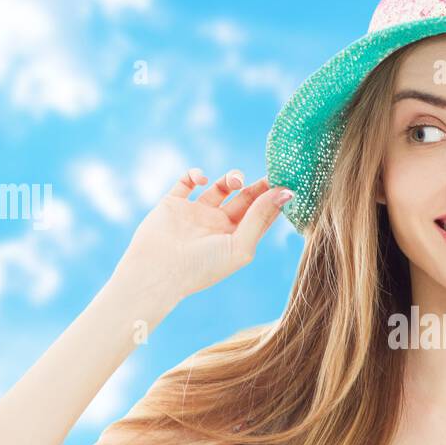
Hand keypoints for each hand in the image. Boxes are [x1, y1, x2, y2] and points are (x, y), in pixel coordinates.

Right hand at [111, 166, 290, 308]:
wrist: (158, 272)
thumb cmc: (203, 266)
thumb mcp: (240, 245)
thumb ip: (261, 217)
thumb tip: (286, 192)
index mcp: (236, 239)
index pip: (261, 215)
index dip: (274, 198)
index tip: (288, 181)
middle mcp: (218, 225)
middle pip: (245, 198)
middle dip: (257, 185)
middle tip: (270, 172)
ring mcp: (196, 213)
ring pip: (219, 186)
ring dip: (231, 177)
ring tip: (235, 181)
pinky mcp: (174, 203)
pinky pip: (187, 180)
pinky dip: (196, 174)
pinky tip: (202, 180)